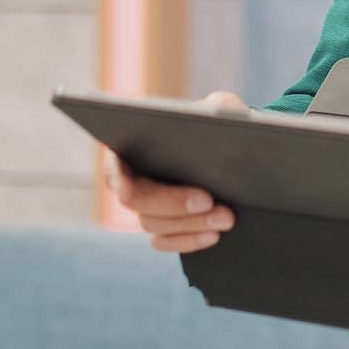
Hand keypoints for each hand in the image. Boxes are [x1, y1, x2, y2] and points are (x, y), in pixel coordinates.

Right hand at [102, 90, 245, 253]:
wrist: (227, 146)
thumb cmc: (215, 120)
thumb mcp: (221, 106)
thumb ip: (220, 106)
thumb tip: (221, 117)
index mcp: (128, 145)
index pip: (120, 171)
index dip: (152, 187)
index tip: (201, 195)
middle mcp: (127, 178)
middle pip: (139, 201)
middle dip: (177, 206)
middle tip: (213, 204)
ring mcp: (143, 205)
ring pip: (154, 224)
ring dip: (191, 224)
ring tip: (226, 219)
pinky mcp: (160, 224)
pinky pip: (163, 241)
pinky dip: (187, 240)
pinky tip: (214, 235)